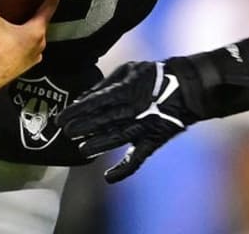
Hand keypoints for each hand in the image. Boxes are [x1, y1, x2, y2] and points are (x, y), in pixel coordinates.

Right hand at [0, 0, 62, 97]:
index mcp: (36, 31)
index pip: (52, 2)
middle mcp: (39, 44)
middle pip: (44, 19)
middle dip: (40, 6)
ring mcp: (32, 56)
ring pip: (36, 34)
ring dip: (31, 24)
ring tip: (23, 14)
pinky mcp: (23, 65)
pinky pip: (28, 47)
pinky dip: (24, 39)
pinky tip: (14, 36)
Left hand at [58, 59, 202, 181]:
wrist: (187, 87)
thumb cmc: (154, 75)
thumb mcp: (129, 70)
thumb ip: (105, 84)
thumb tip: (83, 97)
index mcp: (126, 90)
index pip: (95, 102)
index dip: (77, 110)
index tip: (61, 118)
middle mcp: (133, 110)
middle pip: (103, 121)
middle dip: (83, 127)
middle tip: (66, 133)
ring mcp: (144, 127)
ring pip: (117, 139)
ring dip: (98, 145)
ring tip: (82, 150)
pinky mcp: (154, 140)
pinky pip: (139, 157)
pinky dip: (124, 169)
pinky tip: (109, 178)